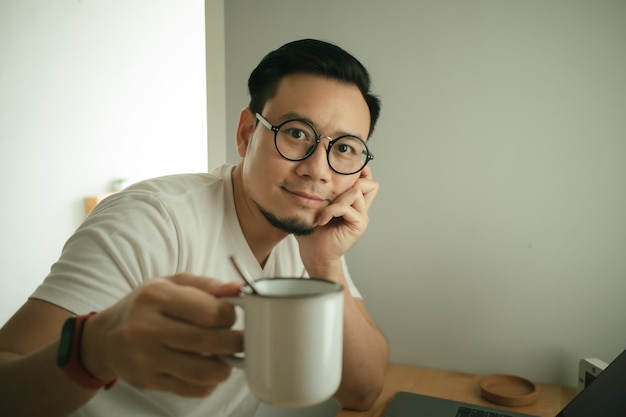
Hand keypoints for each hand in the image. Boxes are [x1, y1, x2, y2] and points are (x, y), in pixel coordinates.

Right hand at [81, 273, 242, 396]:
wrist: (105, 338)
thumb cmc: (144, 306)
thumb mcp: (170, 283)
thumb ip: (206, 285)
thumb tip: (238, 289)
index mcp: (156, 297)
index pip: (210, 311)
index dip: (230, 315)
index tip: (232, 316)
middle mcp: (148, 328)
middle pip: (209, 341)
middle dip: (235, 342)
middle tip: (240, 340)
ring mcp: (147, 358)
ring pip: (202, 371)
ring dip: (225, 367)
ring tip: (227, 358)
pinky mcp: (149, 381)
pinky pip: (190, 389)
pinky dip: (208, 383)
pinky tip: (209, 370)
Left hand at [296, 166, 378, 268]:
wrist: (314, 254)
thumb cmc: (312, 231)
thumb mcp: (315, 206)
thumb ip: (321, 191)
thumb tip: (311, 171)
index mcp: (352, 203)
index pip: (366, 181)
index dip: (361, 172)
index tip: (346, 166)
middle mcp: (360, 208)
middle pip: (369, 183)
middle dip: (350, 181)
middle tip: (332, 192)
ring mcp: (361, 217)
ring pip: (356, 192)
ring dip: (336, 199)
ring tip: (323, 212)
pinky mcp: (358, 225)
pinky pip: (347, 208)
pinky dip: (332, 211)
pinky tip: (322, 220)